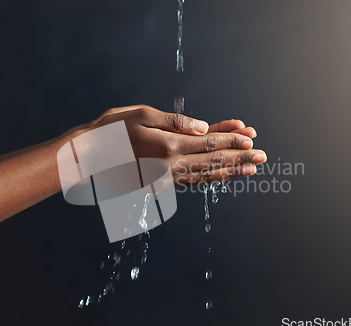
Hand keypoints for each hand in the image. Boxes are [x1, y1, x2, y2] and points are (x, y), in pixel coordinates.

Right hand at [75, 105, 266, 186]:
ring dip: (230, 172)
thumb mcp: (142, 115)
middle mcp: (170, 165)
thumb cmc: (111, 130)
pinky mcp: (159, 186)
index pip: (209, 142)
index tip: (251, 138)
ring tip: (251, 170)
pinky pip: (191, 182)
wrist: (87, 157)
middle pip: (213, 161)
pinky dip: (209, 178)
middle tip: (263, 157)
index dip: (232, 140)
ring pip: (205, 175)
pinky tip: (220, 176)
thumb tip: (204, 127)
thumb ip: (176, 122)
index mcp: (168, 145)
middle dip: (240, 158)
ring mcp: (165, 179)